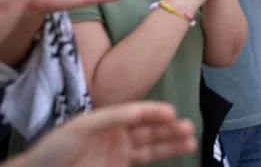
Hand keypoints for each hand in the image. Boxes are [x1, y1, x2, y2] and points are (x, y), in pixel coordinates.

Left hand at [17, 101, 195, 166]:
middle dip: (170, 128)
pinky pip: (146, 160)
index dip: (155, 112)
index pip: (138, 112)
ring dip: (172, 143)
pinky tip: (178, 152)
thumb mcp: (83, 126)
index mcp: (109, 118)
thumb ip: (113, 117)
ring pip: (152, 146)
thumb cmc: (57, 147)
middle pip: (149, 129)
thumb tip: (141, 110)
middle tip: (190, 127)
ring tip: (192, 141)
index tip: (173, 113)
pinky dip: (163, 156)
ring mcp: (120, 152)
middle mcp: (118, 133)